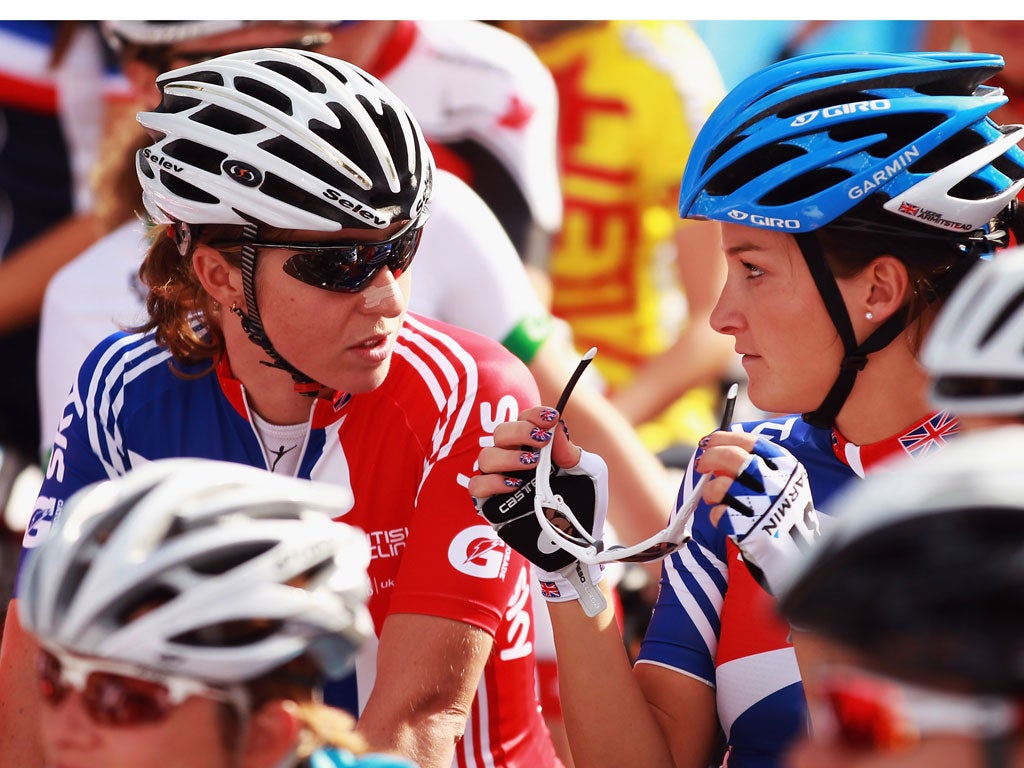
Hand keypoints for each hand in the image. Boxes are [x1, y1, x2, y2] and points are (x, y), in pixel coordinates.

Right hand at [470, 407, 607, 614]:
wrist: (578, 543)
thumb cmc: (584, 505)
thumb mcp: (587, 474)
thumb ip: (571, 451)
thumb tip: (557, 427)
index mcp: (536, 447)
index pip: (524, 419)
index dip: (533, 415)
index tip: (550, 419)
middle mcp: (515, 460)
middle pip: (500, 432)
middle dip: (519, 432)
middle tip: (540, 444)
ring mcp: (501, 482)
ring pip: (485, 457)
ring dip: (508, 457)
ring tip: (531, 467)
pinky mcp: (492, 505)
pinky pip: (477, 486)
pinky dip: (492, 482)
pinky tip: (514, 485)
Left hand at [697, 431, 819, 593]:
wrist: (797, 554)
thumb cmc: (782, 512)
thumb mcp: (783, 481)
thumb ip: (759, 462)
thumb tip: (721, 442)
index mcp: (786, 467)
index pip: (749, 441)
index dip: (723, 439)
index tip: (708, 441)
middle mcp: (776, 483)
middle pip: (732, 458)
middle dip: (710, 457)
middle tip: (701, 464)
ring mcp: (764, 506)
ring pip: (721, 485)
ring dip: (711, 490)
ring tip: (713, 496)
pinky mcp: (750, 528)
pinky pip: (718, 513)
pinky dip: (715, 514)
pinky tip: (723, 517)